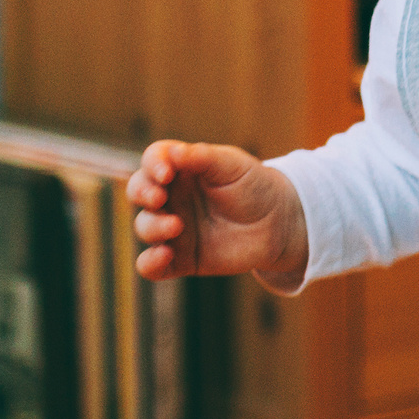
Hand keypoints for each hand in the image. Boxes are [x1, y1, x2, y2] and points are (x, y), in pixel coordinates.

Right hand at [126, 139, 306, 281]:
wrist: (279, 224)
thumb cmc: (255, 187)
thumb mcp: (233, 165)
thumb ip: (202, 157)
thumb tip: (171, 153)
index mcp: (182, 169)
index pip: (153, 160)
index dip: (152, 164)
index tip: (166, 173)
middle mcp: (172, 197)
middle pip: (138, 191)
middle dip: (142, 193)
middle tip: (159, 198)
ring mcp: (174, 228)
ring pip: (144, 226)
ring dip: (153, 226)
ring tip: (178, 225)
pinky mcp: (180, 258)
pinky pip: (151, 265)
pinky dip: (149, 263)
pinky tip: (165, 255)